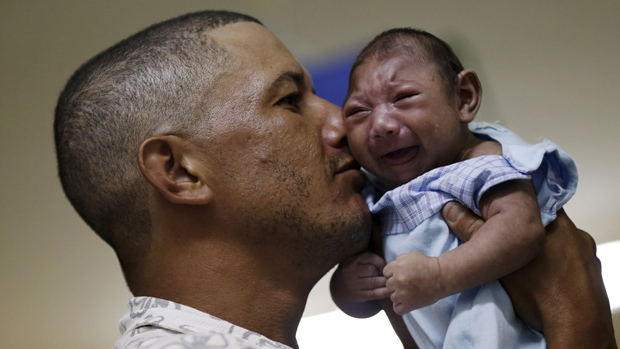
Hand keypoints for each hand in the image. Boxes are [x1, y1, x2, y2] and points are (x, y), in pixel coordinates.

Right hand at [330, 252, 390, 317]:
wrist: (339, 288)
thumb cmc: (353, 272)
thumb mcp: (356, 262)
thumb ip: (369, 260)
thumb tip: (388, 267)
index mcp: (351, 260)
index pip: (370, 257)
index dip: (380, 262)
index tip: (384, 266)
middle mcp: (350, 271)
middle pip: (372, 270)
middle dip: (381, 273)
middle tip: (386, 276)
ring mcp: (353, 284)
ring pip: (374, 282)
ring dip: (384, 282)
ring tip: (388, 282)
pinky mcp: (357, 295)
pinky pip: (374, 293)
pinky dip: (384, 292)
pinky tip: (390, 291)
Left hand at [384, 251, 442, 314]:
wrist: (442, 277)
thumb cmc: (428, 265)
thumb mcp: (411, 256)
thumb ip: (398, 260)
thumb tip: (392, 268)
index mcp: (397, 268)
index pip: (386, 273)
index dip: (393, 273)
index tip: (402, 274)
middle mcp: (398, 281)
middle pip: (388, 285)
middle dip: (396, 284)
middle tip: (407, 283)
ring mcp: (403, 294)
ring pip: (392, 297)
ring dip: (399, 295)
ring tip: (409, 292)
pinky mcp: (409, 305)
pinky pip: (397, 309)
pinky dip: (400, 306)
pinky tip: (406, 302)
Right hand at [442, 201, 617, 348]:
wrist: (575, 324)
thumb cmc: (538, 292)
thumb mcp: (497, 261)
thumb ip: (473, 231)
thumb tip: (450, 208)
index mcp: (550, 220)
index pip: (527, 200)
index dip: (509, 206)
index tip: (493, 213)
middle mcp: (571, 228)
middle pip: (540, 218)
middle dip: (523, 225)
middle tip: (504, 237)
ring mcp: (583, 248)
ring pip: (556, 237)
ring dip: (542, 242)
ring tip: (524, 258)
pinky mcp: (590, 265)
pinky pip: (569, 253)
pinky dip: (557, 258)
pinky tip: (544, 270)